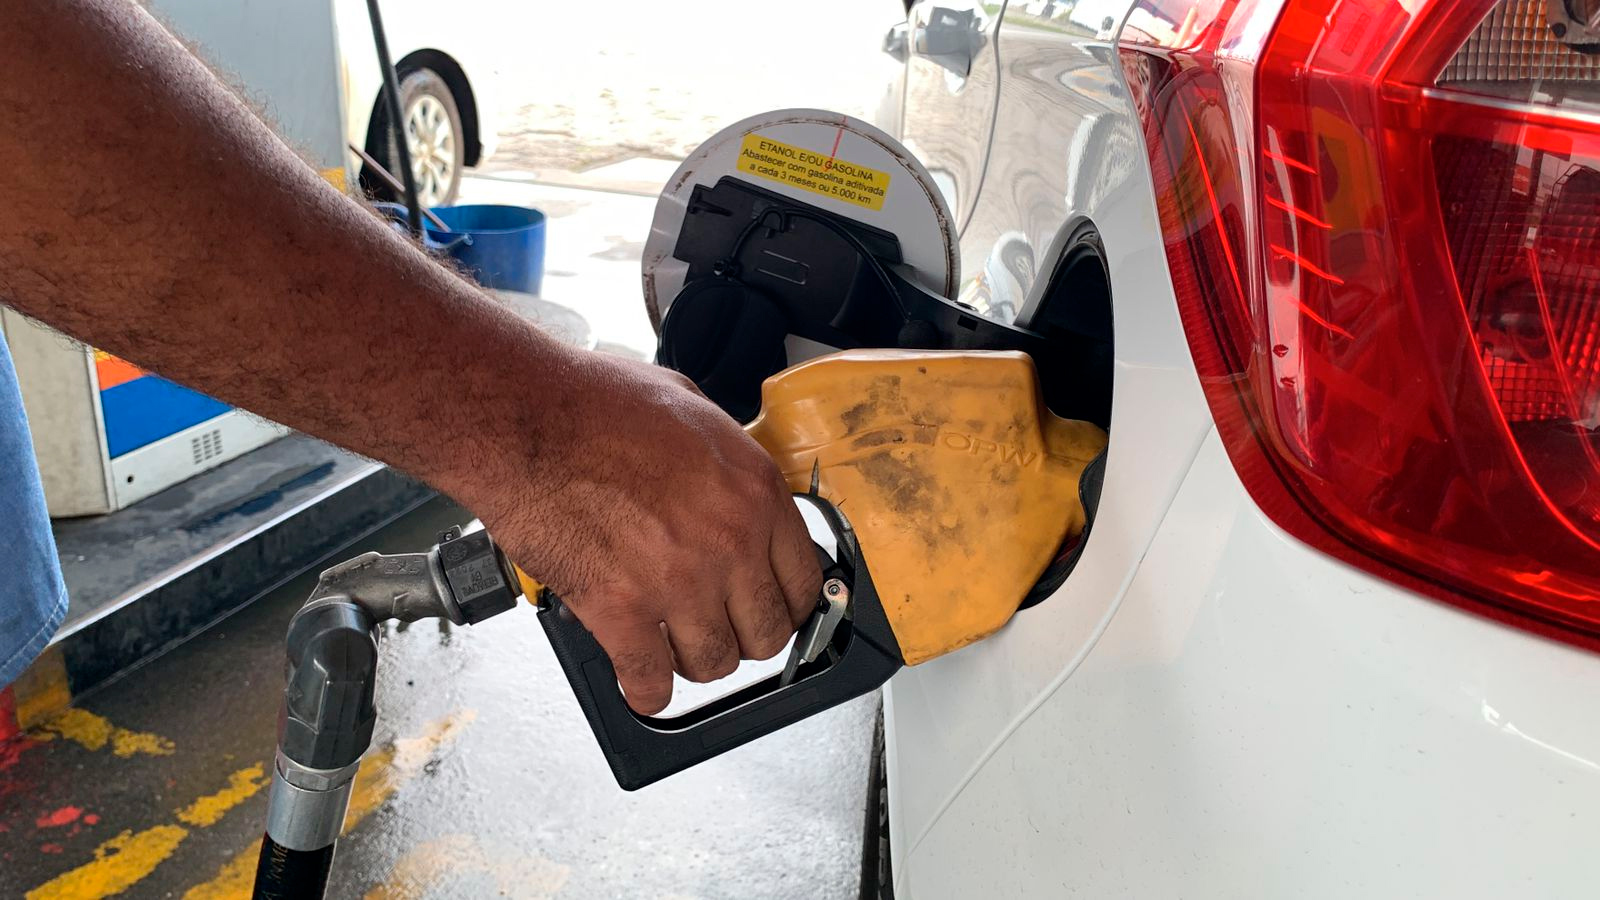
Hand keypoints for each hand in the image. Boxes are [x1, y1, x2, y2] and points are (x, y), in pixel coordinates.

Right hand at [466, 351, 821, 713]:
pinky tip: (640, 680)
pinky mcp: (621, 611)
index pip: (803, 580)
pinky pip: (650, 682)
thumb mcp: (689, 406)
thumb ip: (724, 458)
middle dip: (743, 635)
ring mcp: (678, 581)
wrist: (522, 420)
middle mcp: (729, 541)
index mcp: (753, 490)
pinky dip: (646, 690)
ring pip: (715, 663)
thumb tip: (733, 485)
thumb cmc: (592, 403)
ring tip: (673, 643)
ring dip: (694, 661)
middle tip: (719, 626)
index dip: (787, 603)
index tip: (771, 608)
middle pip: (767, 632)